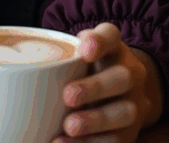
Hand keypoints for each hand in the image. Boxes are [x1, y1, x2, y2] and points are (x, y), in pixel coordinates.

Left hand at [52, 22, 162, 142]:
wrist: (121, 92)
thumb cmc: (89, 68)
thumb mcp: (79, 52)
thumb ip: (64, 53)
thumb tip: (33, 67)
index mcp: (115, 47)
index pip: (110, 36)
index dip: (99, 41)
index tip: (84, 51)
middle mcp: (131, 73)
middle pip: (122, 77)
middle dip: (95, 88)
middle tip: (68, 96)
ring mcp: (135, 103)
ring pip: (123, 113)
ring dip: (95, 122)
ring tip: (69, 127)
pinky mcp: (132, 132)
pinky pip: (117, 141)